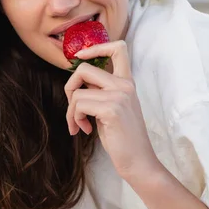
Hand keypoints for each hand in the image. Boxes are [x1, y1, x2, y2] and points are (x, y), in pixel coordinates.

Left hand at [64, 40, 159, 182]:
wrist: (138, 161)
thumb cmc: (122, 137)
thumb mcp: (112, 107)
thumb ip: (100, 90)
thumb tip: (78, 81)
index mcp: (127, 82)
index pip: (118, 48)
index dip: (95, 47)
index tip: (79, 57)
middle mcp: (125, 85)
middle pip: (84, 69)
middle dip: (69, 87)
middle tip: (73, 107)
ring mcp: (119, 95)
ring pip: (77, 92)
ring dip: (71, 111)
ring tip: (79, 125)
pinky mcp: (111, 109)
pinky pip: (78, 105)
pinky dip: (74, 119)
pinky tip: (85, 130)